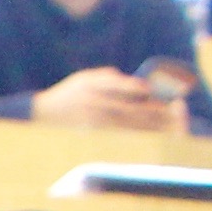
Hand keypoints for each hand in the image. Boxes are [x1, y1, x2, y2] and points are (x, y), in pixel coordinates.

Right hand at [31, 67, 175, 131]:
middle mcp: (92, 102)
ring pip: (124, 122)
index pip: (116, 85)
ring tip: (163, 124)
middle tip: (167, 110)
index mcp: (90, 85)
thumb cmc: (69, 92)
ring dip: (145, 124)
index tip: (149, 90)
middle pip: (124, 106)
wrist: (44, 113)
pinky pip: (118, 132)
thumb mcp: (84, 77)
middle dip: (147, 109)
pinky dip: (134, 133)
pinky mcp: (93, 131)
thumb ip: (107, 76)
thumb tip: (136, 83)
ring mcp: (92, 119)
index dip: (133, 87)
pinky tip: (146, 134)